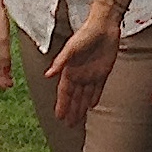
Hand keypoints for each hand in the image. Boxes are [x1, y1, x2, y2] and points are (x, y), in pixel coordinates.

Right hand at [43, 7, 122, 125]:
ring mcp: (91, 73)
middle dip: (71, 110)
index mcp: (69, 70)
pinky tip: (92, 106)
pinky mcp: (103, 71)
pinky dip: (94, 97)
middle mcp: (79, 74)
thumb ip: (60, 62)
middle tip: (68, 125)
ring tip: (78, 120)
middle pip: (74, 97)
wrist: (104, 26)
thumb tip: (48, 75)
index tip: (58, 117)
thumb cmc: (85, 34)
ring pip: (85, 95)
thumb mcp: (71, 48)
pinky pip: (98, 88)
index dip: (62, 104)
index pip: (65, 92)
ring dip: (81, 107)